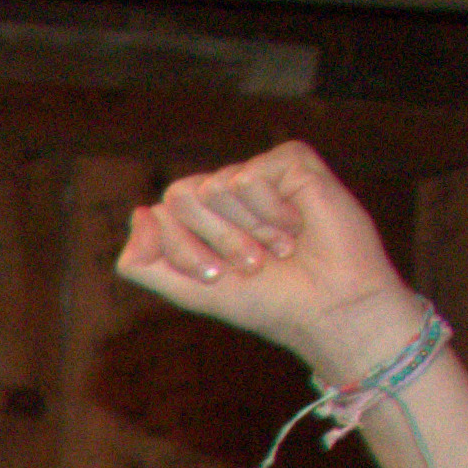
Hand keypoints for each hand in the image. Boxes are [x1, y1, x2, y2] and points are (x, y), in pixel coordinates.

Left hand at [115, 142, 411, 365]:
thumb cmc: (265, 300)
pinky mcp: (291, 160)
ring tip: (282, 246)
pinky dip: (272, 212)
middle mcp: (225, 191)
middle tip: (254, 263)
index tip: (219, 278)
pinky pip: (250, 176)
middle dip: (215, 241)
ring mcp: (258, 173)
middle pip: (181, 196)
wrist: (327, 306)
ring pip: (215, 186)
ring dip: (250, 231)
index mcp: (199, 218)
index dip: (186, 254)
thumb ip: (143, 262)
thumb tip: (140, 211)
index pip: (160, 216)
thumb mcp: (188, 291)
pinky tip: (299, 225)